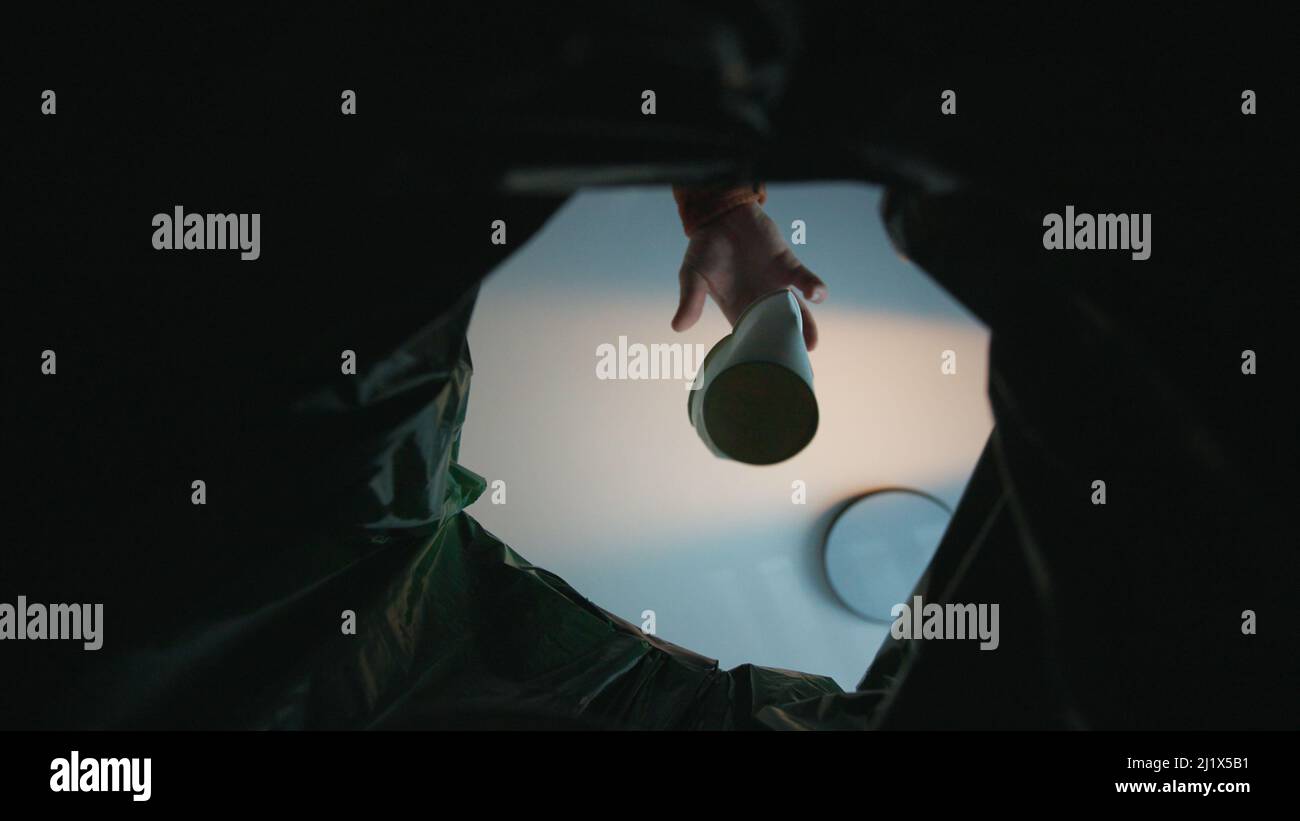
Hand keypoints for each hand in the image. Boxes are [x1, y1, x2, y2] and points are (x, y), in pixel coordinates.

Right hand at [671, 202, 825, 349]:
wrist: (721, 216)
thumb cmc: (705, 249)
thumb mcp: (692, 275)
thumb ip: (691, 299)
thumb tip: (677, 326)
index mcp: (737, 309)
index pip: (752, 336)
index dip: (759, 352)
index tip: (765, 370)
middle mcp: (761, 301)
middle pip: (778, 328)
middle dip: (786, 344)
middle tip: (793, 363)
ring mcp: (776, 285)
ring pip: (797, 310)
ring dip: (806, 325)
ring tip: (810, 342)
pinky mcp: (788, 265)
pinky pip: (804, 279)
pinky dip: (813, 287)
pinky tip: (816, 296)